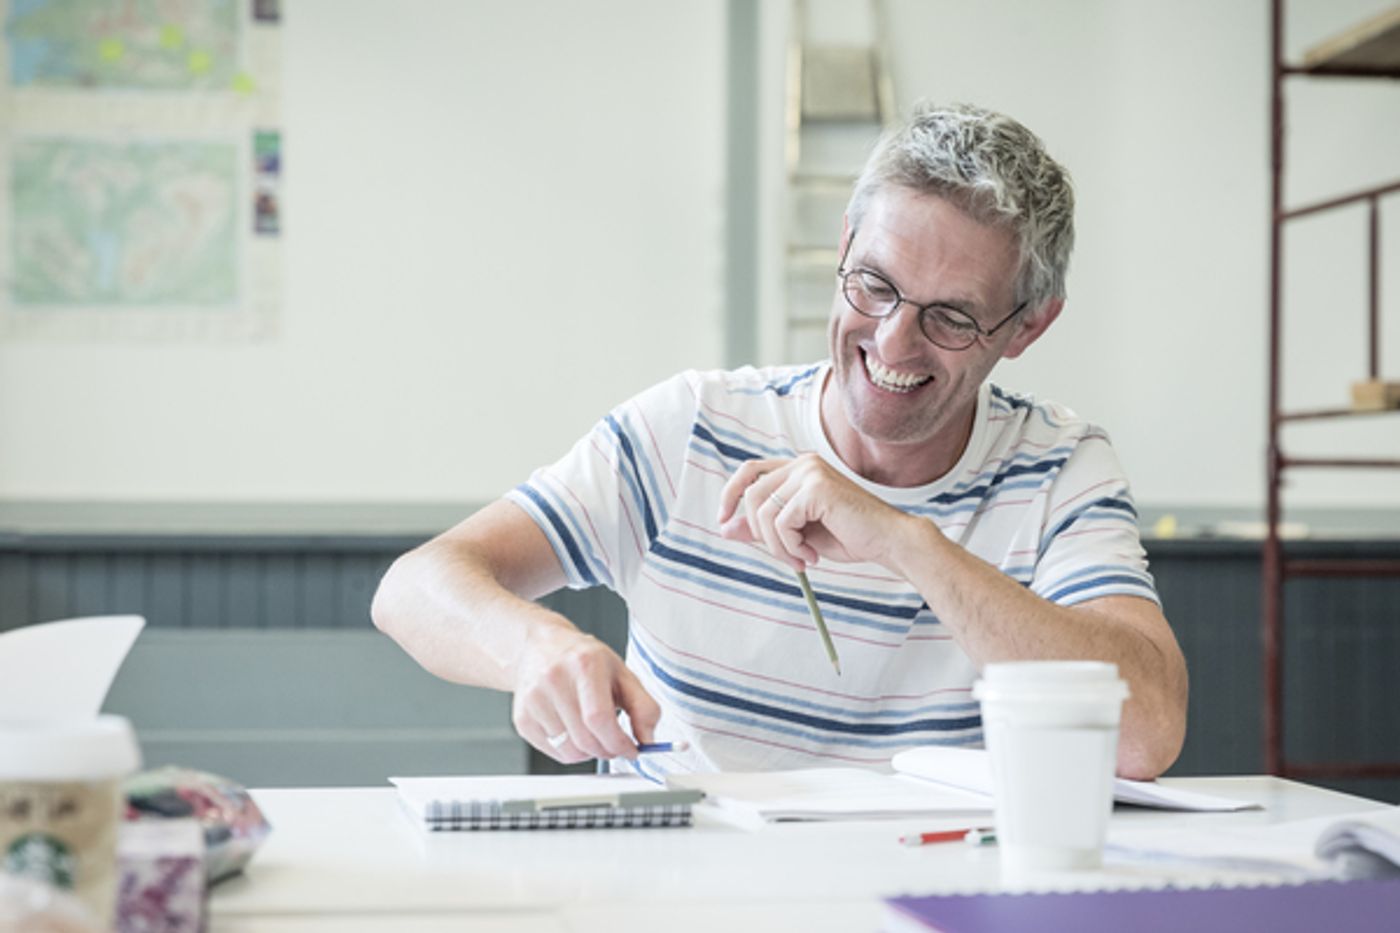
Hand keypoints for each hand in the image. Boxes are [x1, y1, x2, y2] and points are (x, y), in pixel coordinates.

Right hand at [510, 623, 660, 763]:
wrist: (540, 647)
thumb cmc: (583, 660)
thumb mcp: (621, 673)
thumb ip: (643, 706)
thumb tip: (648, 740)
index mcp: (584, 665)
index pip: (600, 719)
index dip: (619, 742)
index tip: (631, 749)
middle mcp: (554, 680)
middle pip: (585, 739)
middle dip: (607, 750)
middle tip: (615, 745)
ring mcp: (534, 700)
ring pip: (569, 751)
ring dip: (589, 752)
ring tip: (593, 733)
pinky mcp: (522, 718)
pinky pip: (553, 752)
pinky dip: (570, 751)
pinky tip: (574, 731)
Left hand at [715, 453, 913, 571]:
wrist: (887, 542)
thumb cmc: (848, 537)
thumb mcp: (796, 534)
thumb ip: (763, 528)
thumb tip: (724, 528)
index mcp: (799, 468)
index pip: (750, 471)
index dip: (730, 494)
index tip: (723, 521)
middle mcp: (803, 463)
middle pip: (752, 496)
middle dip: (760, 534)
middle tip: (787, 558)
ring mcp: (810, 472)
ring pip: (763, 513)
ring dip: (777, 546)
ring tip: (801, 559)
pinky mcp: (816, 488)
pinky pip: (781, 523)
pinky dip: (791, 547)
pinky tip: (813, 555)